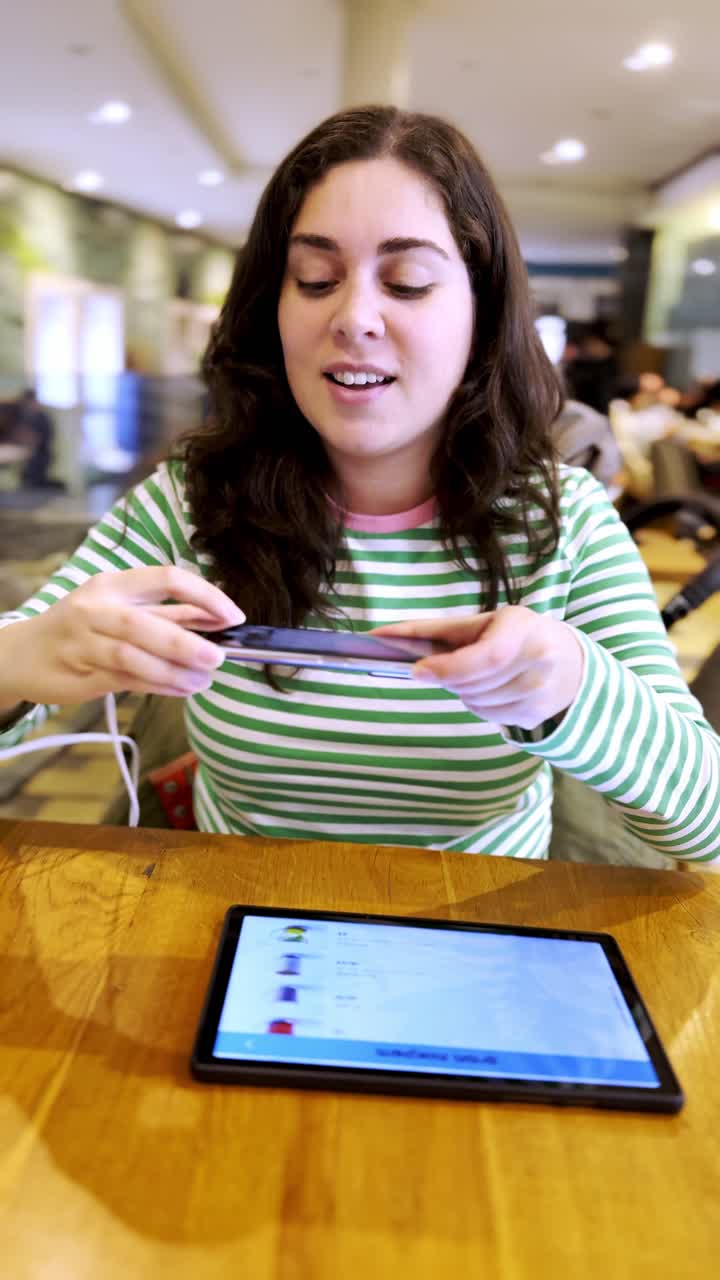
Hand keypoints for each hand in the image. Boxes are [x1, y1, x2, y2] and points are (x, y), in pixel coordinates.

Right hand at [1, 566, 243, 704]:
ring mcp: (84, 641)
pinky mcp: (80, 672)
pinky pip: (125, 680)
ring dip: (174, 671)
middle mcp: (95, 607)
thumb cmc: (82, 628)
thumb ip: (168, 614)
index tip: (234, 616)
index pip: (167, 578)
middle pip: (147, 623)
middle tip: (218, 657)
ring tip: (202, 680)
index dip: (205, 595)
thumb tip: (217, 618)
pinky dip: (158, 685)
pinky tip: (181, 689)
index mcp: (114, 584)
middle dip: (187, 643)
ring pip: (134, 656)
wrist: (23, 654)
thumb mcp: (122, 609)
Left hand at [372, 606, 584, 730]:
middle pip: (474, 683)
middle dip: (450, 678)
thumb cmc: (515, 634)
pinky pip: (490, 717)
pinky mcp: (536, 715)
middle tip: (444, 667)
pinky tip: (493, 690)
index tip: (418, 671)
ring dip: (464, 692)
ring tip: (478, 675)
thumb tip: (381, 636)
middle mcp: (539, 659)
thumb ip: (436, 631)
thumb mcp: (483, 621)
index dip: (449, 668)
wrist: (571, 663)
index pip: (486, 657)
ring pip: (477, 702)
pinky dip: (480, 705)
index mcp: (523, 626)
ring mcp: (541, 692)